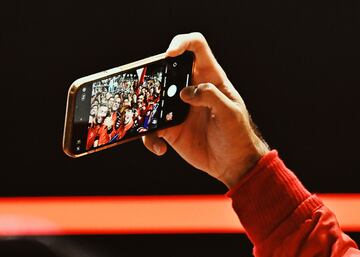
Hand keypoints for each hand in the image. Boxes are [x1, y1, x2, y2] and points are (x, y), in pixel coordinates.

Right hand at [142, 32, 268, 187]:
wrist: (233, 163)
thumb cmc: (237, 135)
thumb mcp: (231, 113)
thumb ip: (211, 96)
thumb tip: (185, 92)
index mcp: (210, 78)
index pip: (196, 48)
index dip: (182, 43)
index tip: (169, 54)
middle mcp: (191, 89)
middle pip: (166, 70)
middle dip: (153, 75)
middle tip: (146, 90)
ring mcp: (177, 108)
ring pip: (153, 98)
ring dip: (144, 108)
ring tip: (147, 122)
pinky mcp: (169, 128)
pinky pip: (151, 128)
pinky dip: (150, 137)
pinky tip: (160, 149)